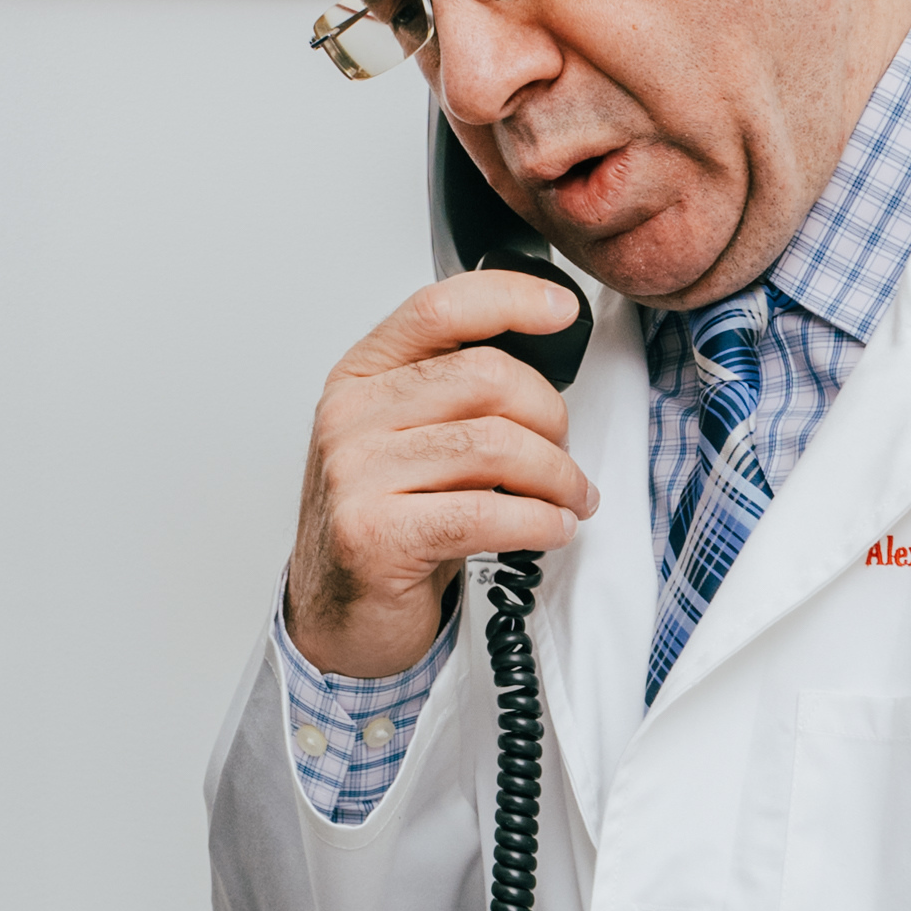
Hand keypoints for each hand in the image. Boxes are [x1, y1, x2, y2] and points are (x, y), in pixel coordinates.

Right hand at [286, 271, 599, 677]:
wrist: (339, 612)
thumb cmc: (386, 522)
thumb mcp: (408, 439)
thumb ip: (455, 394)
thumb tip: (547, 358)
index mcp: (362, 377)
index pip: (440, 308)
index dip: (511, 298)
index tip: (563, 310)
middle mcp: (351, 417)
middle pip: (486, 377)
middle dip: (551, 416)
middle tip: (565, 455)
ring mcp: (356, 475)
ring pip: (495, 446)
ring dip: (557, 477)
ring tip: (570, 499)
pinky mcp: (374, 535)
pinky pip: (486, 513)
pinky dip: (540, 521)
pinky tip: (551, 529)